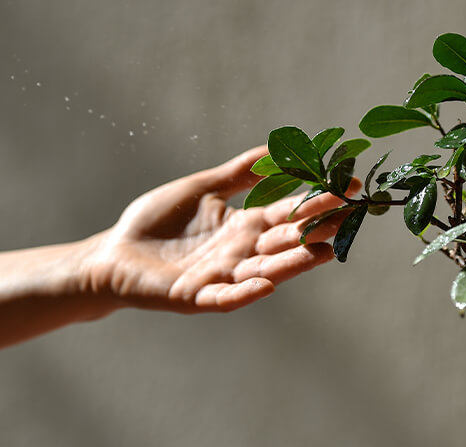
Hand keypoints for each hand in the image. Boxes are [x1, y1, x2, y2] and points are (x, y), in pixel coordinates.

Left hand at [78, 146, 357, 312]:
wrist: (114, 254)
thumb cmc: (157, 222)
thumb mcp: (202, 189)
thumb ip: (238, 173)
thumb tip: (276, 148)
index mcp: (244, 225)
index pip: (289, 212)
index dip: (317, 199)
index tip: (349, 184)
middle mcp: (240, 253)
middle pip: (285, 240)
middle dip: (317, 228)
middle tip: (350, 214)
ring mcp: (220, 277)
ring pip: (265, 269)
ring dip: (294, 262)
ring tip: (325, 251)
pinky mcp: (193, 296)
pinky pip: (223, 297)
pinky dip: (244, 293)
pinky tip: (265, 284)